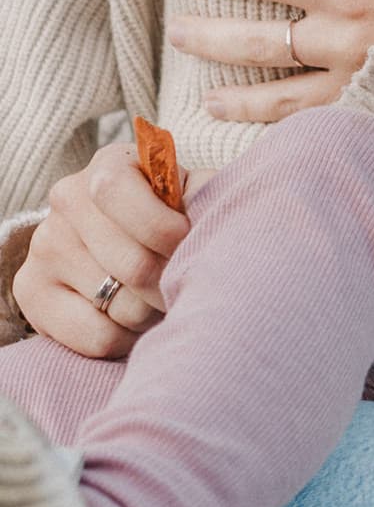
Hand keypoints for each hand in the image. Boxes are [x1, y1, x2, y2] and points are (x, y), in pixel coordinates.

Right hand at [13, 144, 195, 358]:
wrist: (125, 241)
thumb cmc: (171, 216)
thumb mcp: (191, 195)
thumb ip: (205, 195)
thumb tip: (209, 207)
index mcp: (109, 167)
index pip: (119, 195)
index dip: (166, 231)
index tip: (190, 244)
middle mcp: (66, 200)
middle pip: (132, 265)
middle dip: (171, 283)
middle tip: (184, 285)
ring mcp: (44, 246)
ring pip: (120, 305)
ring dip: (153, 313)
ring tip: (160, 300)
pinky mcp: (30, 291)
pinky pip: (96, 337)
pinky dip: (127, 339)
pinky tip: (134, 322)